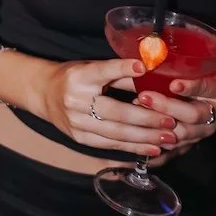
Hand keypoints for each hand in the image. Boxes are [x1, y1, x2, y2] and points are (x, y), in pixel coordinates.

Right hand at [41, 57, 174, 156]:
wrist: (44, 93)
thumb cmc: (75, 78)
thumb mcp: (92, 68)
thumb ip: (120, 74)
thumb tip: (152, 75)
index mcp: (80, 76)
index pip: (103, 71)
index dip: (122, 69)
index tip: (143, 67)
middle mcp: (75, 99)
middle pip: (116, 111)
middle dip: (147, 118)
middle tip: (170, 121)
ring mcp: (77, 122)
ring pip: (116, 132)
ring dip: (145, 136)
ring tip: (169, 137)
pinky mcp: (80, 138)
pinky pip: (110, 145)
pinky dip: (134, 148)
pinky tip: (152, 148)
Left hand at [133, 73, 215, 154]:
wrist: (212, 99)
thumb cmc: (198, 76)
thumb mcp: (194, 68)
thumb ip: (174, 66)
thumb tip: (144, 59)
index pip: (206, 88)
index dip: (190, 87)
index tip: (173, 84)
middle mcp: (214, 114)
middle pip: (193, 115)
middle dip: (167, 107)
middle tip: (144, 97)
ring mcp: (203, 132)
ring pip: (182, 134)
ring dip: (158, 126)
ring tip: (136, 114)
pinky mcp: (190, 145)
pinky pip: (173, 151)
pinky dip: (156, 148)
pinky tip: (140, 144)